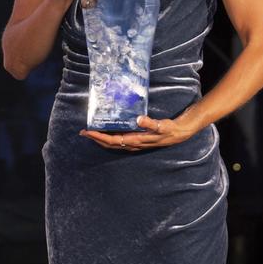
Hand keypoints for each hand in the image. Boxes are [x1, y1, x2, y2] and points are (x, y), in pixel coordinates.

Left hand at [79, 113, 197, 150]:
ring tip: (91, 133)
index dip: (99, 137)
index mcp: (136, 140)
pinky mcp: (137, 140)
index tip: (88, 132)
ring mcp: (135, 143)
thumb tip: (138, 119)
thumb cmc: (169, 129)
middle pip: (109, 144)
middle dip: (96, 139)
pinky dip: (110, 137)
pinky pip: (119, 141)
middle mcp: (133, 144)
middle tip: (83, 132)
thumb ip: (150, 123)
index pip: (112, 140)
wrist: (179, 134)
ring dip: (101, 139)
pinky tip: (107, 132)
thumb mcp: (161, 125)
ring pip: (113, 144)